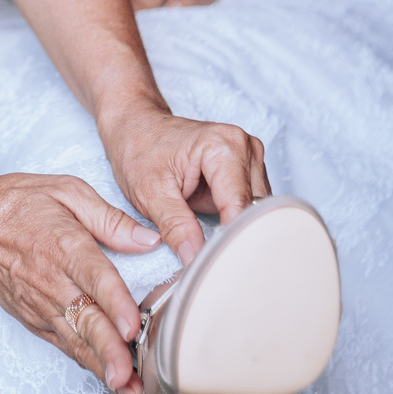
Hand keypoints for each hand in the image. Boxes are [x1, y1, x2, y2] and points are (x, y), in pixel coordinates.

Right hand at [0, 171, 165, 393]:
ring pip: (76, 341)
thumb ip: (110, 218)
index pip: (94, 278)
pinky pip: (64, 344)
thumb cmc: (18, 204)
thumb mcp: (66, 190)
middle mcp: (53, 281)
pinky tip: (108, 377)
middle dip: (110, 351)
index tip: (132, 326)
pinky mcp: (34, 319)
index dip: (115, 303)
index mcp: (65, 245)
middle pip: (86, 320)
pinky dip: (85, 362)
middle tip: (130, 376)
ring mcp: (41, 305)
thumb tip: (150, 238)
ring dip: (102, 366)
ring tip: (128, 390)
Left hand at [96, 97, 270, 266]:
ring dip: (236, 229)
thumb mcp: (148, 192)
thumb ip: (175, 226)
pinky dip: (235, 221)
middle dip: (235, 237)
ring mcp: (249, 157)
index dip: (228, 241)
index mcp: (223, 146)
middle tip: (211, 263)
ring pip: (257, 210)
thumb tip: (195, 259)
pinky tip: (216, 230)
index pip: (240, 207)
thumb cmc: (138, 150)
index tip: (214, 267)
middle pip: (255, 209)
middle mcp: (244, 147)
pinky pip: (250, 204)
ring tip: (210, 244)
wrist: (135, 125)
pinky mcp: (246, 169)